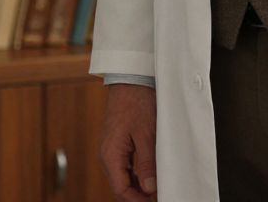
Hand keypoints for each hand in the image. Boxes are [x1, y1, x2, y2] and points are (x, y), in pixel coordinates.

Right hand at [100, 83, 157, 200]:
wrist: (131, 77)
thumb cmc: (137, 101)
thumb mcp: (146, 133)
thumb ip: (147, 162)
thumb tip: (150, 188)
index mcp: (111, 155)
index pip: (121, 190)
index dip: (137, 200)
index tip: (155, 201)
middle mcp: (108, 155)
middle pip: (122, 185)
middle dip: (139, 194)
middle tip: (159, 195)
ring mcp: (112, 148)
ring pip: (125, 175)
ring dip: (139, 184)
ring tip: (158, 187)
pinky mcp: (118, 141)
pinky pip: (126, 163)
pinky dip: (138, 171)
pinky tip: (151, 172)